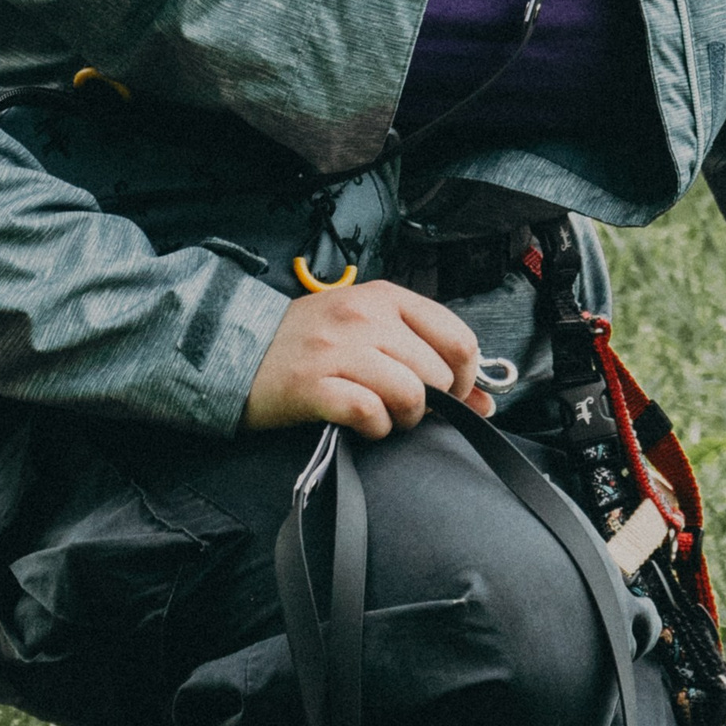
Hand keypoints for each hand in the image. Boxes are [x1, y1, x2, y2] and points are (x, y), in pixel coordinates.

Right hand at [240, 278, 491, 437]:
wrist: (237, 349)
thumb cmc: (311, 341)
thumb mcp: (370, 329)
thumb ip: (427, 355)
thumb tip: (488, 401)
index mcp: (385, 297)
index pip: (458, 338)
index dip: (466, 378)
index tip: (452, 395)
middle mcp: (365, 316)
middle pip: (438, 375)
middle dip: (432, 404)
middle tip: (406, 409)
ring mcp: (338, 349)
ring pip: (410, 394)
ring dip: (404, 419)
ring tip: (384, 416)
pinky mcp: (313, 385)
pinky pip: (369, 414)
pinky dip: (374, 428)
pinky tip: (361, 424)